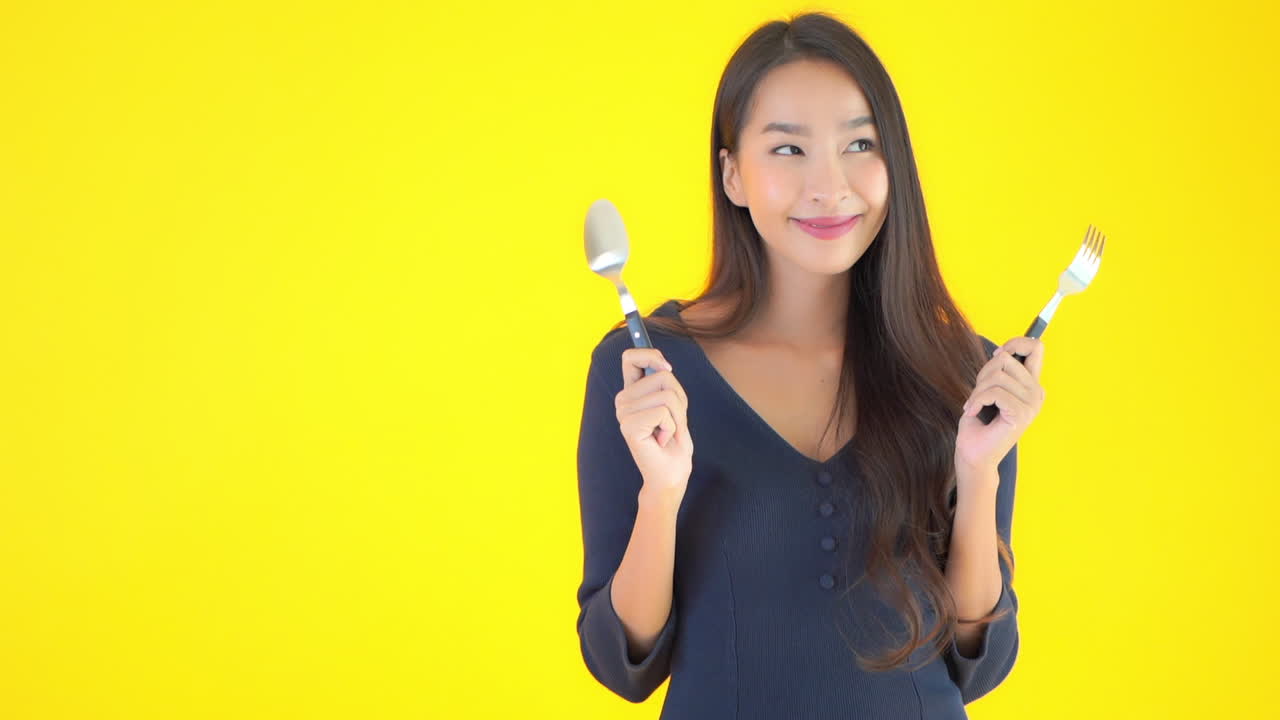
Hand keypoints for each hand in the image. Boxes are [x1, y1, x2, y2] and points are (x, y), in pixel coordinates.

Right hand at [616, 348, 693, 502]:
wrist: (670, 475)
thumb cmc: (673, 441)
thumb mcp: (674, 405)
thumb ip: (665, 383)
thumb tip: (662, 365)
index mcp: (631, 392)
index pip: (630, 357)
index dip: (650, 354)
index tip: (666, 367)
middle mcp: (623, 400)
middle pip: (663, 376)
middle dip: (680, 400)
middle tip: (671, 422)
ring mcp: (623, 413)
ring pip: (667, 394)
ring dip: (678, 416)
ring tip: (667, 432)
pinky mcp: (629, 426)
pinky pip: (664, 412)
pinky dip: (672, 426)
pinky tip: (662, 440)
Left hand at [955, 337, 1045, 484]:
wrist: (974, 454)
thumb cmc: (979, 421)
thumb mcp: (989, 387)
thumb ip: (1000, 369)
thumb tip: (1002, 350)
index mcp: (1032, 385)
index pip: (1036, 348)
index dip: (1015, 343)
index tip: (997, 354)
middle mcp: (1037, 393)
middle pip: (1006, 360)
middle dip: (984, 374)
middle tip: (978, 396)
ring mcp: (1032, 404)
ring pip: (998, 376)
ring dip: (978, 391)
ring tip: (975, 406)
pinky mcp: (1021, 414)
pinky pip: (993, 393)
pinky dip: (977, 401)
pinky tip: (973, 412)